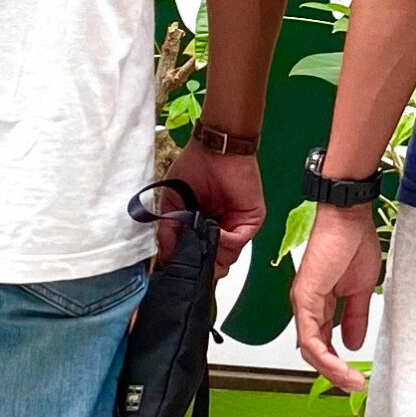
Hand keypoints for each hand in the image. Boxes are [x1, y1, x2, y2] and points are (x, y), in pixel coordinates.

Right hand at [163, 137, 264, 278]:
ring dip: (212, 254)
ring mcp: (236, 227)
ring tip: (200, 239)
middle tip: (190, 262)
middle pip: (215, 265)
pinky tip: (214, 230)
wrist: (215, 147)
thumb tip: (165, 255)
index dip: (188, 267)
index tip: (177, 269)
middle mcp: (221, 230)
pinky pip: (238, 241)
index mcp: (202, 228)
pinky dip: (224, 241)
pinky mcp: (250, 221)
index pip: (198, 258)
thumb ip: (168, 230)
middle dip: (201, 267)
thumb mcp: (172, 202)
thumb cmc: (195, 167)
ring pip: (227, 258)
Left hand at [291, 204, 381, 391]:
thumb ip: (355, 317)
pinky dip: (324, 355)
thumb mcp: (359, 290)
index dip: (336, 363)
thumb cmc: (352, 242)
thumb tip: (353, 343)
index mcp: (318, 302)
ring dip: (331, 369)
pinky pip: (310, 336)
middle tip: (353, 384)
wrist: (349, 217)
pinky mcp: (305, 297)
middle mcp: (307, 304)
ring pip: (310, 348)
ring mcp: (303, 301)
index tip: (354, 376)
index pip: (322, 342)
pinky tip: (339, 364)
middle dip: (334, 372)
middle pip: (314, 350)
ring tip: (351, 380)